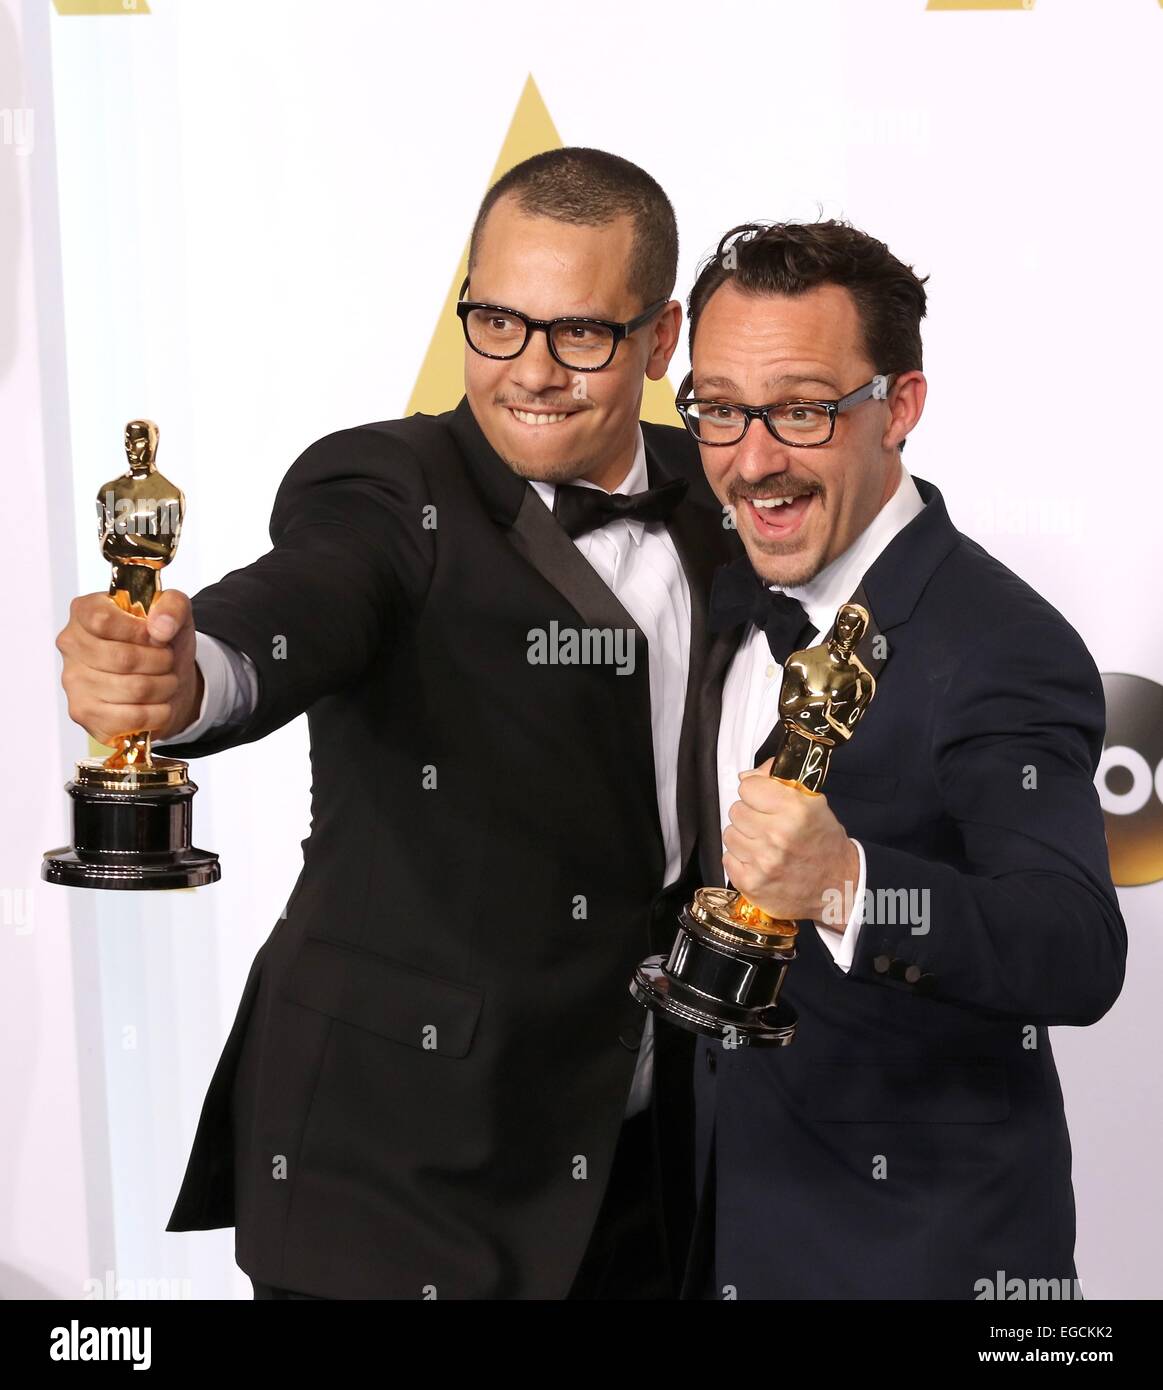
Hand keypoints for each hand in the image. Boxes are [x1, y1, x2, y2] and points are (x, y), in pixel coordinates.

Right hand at [56, 589, 202, 746]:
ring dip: (164, 686)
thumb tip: (161, 626)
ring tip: (166, 680)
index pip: (102, 620)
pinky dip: (159, 712)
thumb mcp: (176, 613)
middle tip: (168, 661)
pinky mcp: (84, 714)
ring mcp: (73, 682)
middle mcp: (71, 645)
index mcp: (84, 611)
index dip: (140, 632)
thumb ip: (173, 605)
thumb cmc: (162, 642)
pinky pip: (132, 718)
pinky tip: (158, 703)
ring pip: (134, 689)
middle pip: (123, 658)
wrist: (166, 679)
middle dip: (162, 661)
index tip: (157, 636)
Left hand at [722, 758, 858, 926]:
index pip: (748, 787)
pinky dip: (741, 859)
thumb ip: (779, 781)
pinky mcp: (751, 883)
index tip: (764, 800)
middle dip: (750, 815)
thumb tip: (747, 775)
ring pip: (729, 834)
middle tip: (768, 824)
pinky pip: (728, 858)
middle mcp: (778, 835)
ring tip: (765, 844)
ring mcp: (763, 862)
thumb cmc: (824, 844)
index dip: (756, 791)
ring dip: (744, 837)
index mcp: (796, 810)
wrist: (837, 885)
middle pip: (736, 810)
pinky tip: (760, 861)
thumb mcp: (813, 803)